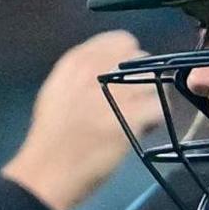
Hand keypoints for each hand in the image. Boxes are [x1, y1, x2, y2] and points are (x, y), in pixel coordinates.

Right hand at [0, 31, 163, 209]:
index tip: (125, 79)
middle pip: (141, 59)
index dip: (128, 60)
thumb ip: (84, 73)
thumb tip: (112, 68)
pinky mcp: (133, 116)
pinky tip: (144, 129)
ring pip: (155, 82)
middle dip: (141, 79)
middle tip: (132, 101)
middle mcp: (98, 68)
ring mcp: (118, 91)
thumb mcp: (58, 90)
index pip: (122, 40)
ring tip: (139, 117)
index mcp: (78, 59)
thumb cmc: (50, 135)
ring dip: (151, 99)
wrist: (47, 169)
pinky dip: (156, 119)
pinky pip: (161, 107)